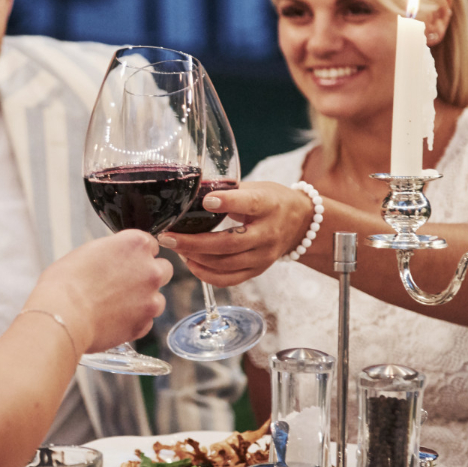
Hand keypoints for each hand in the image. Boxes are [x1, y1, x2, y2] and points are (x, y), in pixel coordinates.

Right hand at [24, 230, 171, 354]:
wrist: (63, 314)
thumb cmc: (65, 282)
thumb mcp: (88, 252)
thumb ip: (112, 253)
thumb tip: (116, 260)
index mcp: (135, 245)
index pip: (150, 244)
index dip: (137, 255)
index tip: (127, 262)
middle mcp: (150, 270)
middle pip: (163, 269)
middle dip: (149, 276)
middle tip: (126, 284)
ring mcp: (150, 298)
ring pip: (158, 298)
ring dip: (144, 301)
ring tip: (116, 306)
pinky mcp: (144, 324)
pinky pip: (146, 322)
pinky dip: (134, 322)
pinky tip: (113, 320)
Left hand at [158, 182, 312, 286]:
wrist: (300, 224)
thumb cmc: (270, 200)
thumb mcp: (255, 187)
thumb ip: (227, 190)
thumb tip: (191, 189)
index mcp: (268, 205)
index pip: (250, 204)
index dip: (227, 202)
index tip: (205, 200)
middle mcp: (267, 233)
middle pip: (229, 243)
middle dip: (193, 242)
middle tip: (167, 237)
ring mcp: (263, 256)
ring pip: (225, 264)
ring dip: (195, 258)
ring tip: (174, 247)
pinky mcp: (258, 271)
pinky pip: (228, 279)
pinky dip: (205, 274)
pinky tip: (190, 263)